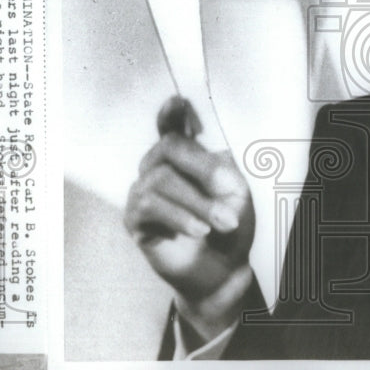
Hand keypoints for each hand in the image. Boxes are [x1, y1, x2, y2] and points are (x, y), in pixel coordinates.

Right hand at [125, 97, 254, 306]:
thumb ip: (219, 168)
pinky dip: (179, 217)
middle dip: (204, 177)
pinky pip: (150, 206)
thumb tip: (206, 154)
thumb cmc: (230, 224)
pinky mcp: (134, 218)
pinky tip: (198, 230)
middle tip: (231, 210)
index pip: (171, 126)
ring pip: (161, 179)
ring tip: (222, 224)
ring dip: (198, 204)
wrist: (223, 268)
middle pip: (168, 148)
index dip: (171, 113)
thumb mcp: (235, 192)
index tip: (178, 102)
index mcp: (186, 155)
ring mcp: (143, 191)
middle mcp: (159, 166)